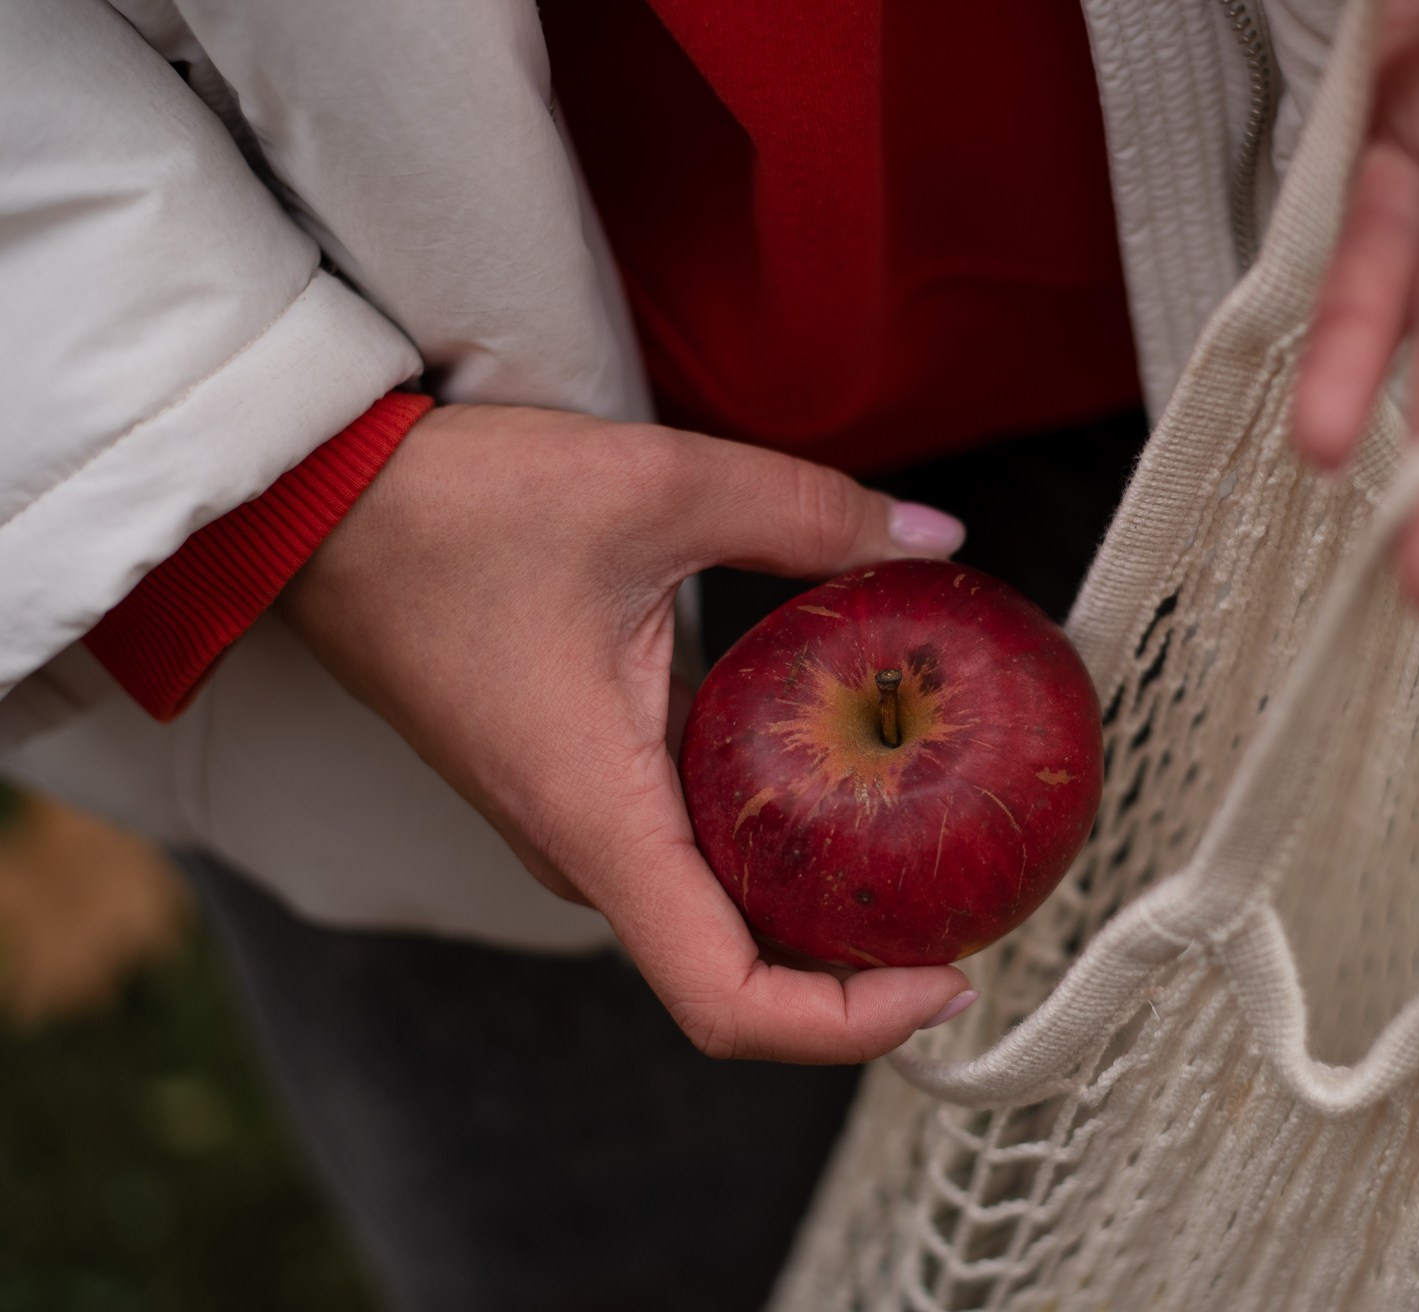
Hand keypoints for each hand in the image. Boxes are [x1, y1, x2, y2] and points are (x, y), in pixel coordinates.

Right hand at [281, 403, 976, 1062]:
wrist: (313, 506)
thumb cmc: (452, 508)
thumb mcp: (653, 487)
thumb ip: (806, 513)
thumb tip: (936, 538)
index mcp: (599, 818)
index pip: (728, 1000)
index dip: (848, 1024)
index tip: (948, 980)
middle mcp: (585, 851)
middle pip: (738, 977)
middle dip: (862, 971)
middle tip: (979, 901)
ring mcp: (575, 828)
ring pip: (715, 919)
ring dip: (822, 911)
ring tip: (941, 846)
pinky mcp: (575, 788)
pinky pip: (689, 858)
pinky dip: (776, 850)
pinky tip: (850, 781)